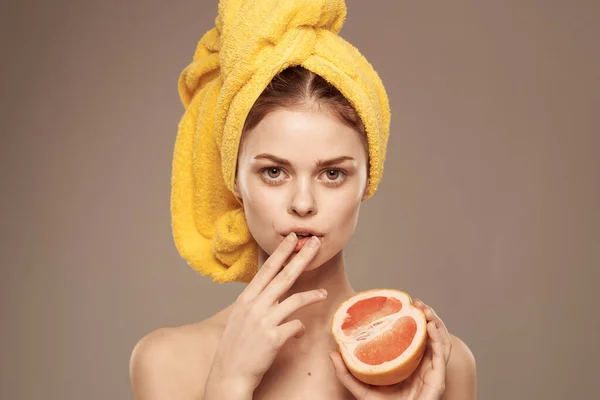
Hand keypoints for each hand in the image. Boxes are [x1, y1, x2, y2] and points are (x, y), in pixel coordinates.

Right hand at [204, 233, 325, 396]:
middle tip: (315, 243)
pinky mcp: (273, 338)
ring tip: (323, 294)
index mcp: (246, 299)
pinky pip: (296, 326)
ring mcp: (263, 321)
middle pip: (283, 276)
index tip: (293, 238)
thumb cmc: (235, 347)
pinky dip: (300, 329)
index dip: (281, 253)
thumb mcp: (240, 318)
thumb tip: (275, 297)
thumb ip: (257, 304)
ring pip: (294, 300)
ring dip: (312, 296)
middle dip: (301, 257)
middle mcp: (254, 306)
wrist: (229, 374)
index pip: (267, 269)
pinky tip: (299, 333)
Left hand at [329, 299, 451, 399]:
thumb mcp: (360, 388)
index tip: (405, 304)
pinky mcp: (437, 379)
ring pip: (440, 341)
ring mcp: (432, 371)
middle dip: (427, 315)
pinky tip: (430, 327)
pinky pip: (441, 355)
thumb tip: (332, 352)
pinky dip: (438, 339)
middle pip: (430, 335)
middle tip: (416, 302)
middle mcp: (423, 365)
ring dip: (435, 322)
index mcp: (408, 362)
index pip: (415, 336)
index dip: (413, 318)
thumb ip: (346, 373)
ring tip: (424, 310)